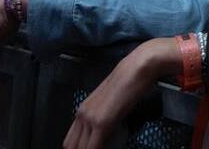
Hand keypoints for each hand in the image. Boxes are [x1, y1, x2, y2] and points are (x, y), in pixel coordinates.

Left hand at [63, 38, 180, 148]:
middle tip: (99, 148)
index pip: (71, 139)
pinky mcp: (102, 123)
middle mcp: (82, 114)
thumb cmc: (128, 81)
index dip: (80, 147)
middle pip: (71, 145)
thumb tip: (105, 131)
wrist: (137, 69)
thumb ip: (102, 116)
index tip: (92, 147)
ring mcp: (91, 118)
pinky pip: (94, 147)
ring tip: (106, 147)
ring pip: (80, 148)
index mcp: (83, 109)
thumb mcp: (110, 101)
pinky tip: (111, 147)